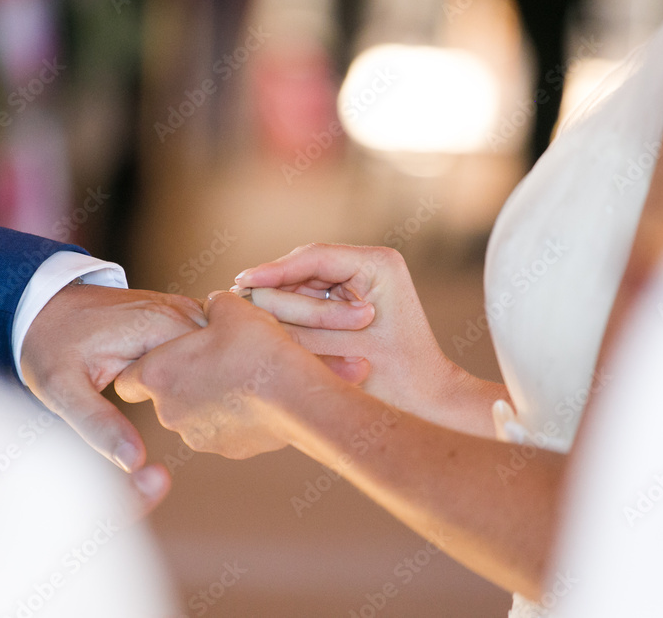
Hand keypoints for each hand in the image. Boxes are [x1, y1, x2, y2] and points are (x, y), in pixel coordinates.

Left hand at [20, 283, 206, 508]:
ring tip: (216, 408)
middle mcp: (176, 311)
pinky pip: (210, 340)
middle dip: (220, 388)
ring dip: (220, 375)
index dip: (214, 396)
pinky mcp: (181, 313)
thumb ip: (100, 425)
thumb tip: (135, 462)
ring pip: (222, 346)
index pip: (213, 362)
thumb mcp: (64, 392)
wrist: (42, 304)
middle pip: (223, 354)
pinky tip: (206, 391)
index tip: (206, 421)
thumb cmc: (48, 346)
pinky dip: (213, 364)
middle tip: (211, 421)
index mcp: (156, 327)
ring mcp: (181, 308)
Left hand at [114, 292, 340, 459]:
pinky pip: (223, 427)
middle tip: (216, 357)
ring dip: (210, 397)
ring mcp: (198, 435)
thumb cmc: (255, 350)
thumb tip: (213, 306)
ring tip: (242, 375)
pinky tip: (258, 396)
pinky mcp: (228, 449)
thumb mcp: (231, 309)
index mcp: (158, 375)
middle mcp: (169, 411)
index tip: (167, 357)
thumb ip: (213, 305)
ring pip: (195, 413)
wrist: (295, 396)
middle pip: (165, 396)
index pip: (128, 382)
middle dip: (185, 379)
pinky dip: (234, 415)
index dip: (144, 367)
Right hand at [234, 244, 478, 428]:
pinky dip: (292, 316)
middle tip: (233, 302)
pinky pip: (310, 302)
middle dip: (274, 289)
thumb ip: (297, 323)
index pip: (313, 257)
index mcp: (378, 263)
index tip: (241, 282)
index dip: (273, 270)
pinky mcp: (350, 300)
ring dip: (280, 305)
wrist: (429, 404)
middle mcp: (370, 265)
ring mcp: (360, 282)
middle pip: (305, 269)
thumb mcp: (339, 348)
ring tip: (244, 318)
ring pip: (303, 286)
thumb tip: (247, 304)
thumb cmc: (396, 381)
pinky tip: (264, 327)